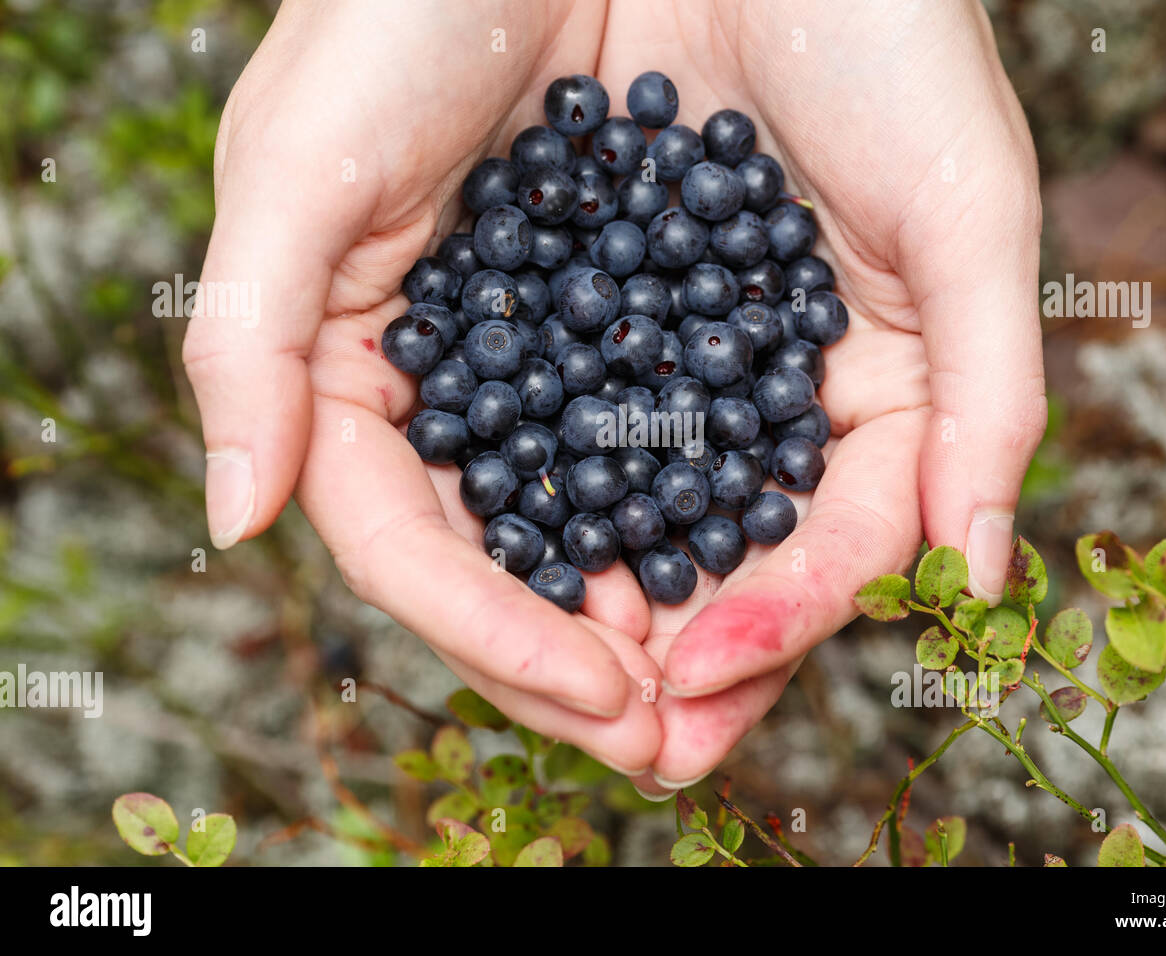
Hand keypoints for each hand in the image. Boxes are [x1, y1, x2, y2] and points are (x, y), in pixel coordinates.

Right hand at [182, 0, 663, 774]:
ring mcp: (576, 353)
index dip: (491, 632)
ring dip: (675, 614)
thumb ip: (251, 347)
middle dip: (593, 660)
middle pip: (525, 557)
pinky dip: (735, 509)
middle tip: (671, 743)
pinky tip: (774, 568)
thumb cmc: (401, 9)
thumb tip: (234, 522)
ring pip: (619, 519)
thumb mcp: (294, 163)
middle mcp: (475, 381)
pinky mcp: (677, 311)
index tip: (591, 693)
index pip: (416, 542)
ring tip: (731, 690)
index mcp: (366, 369)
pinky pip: (704, 432)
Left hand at [596, 0, 1046, 796]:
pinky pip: (528, 429)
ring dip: (586, 611)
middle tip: (632, 738)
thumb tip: (982, 582)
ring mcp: (652, 358)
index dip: (779, 620)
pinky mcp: (550, 312)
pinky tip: (500, 562)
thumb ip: (989, 398)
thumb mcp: (967, 206)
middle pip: (714, 557)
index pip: (828, 542)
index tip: (709, 676)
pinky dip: (518, 504)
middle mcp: (750, 391)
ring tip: (562, 684)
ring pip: (617, 519)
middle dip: (673, 655)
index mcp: (863, 387)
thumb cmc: (885, 32)